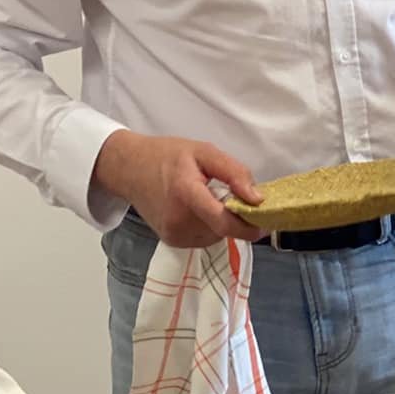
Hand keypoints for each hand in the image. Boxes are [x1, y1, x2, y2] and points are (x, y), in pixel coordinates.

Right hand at [94, 131, 263, 247]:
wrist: (129, 169)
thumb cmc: (167, 156)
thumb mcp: (204, 152)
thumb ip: (234, 173)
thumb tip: (258, 199)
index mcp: (186, 193)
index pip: (224, 222)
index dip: (250, 226)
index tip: (266, 221)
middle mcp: (178, 220)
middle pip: (224, 229)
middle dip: (236, 217)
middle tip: (231, 195)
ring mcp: (174, 234)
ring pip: (217, 236)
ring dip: (222, 221)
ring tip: (207, 198)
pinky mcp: (173, 241)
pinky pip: (205, 238)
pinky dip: (210, 226)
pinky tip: (197, 208)